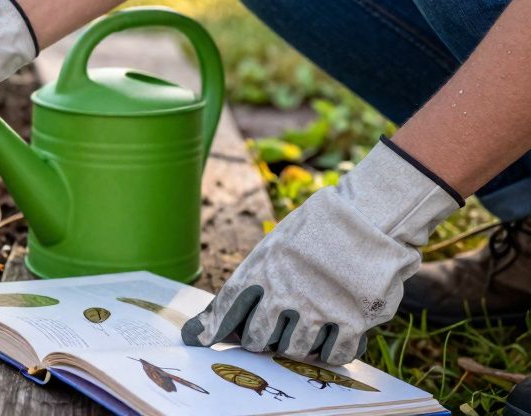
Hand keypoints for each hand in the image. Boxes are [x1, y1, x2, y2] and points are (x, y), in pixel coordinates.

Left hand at [182, 139, 461, 364]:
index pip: (228, 308)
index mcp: (263, 270)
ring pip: (294, 350)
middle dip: (259, 339)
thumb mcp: (275, 245)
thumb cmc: (318, 230)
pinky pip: (334, 354)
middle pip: (259, 338)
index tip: (203, 339)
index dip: (213, 326)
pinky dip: (331, 351)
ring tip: (303, 329)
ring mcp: (319, 310)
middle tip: (267, 333)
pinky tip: (331, 338)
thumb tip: (217, 312)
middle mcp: (287, 294)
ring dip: (296, 344)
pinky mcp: (352, 322)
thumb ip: (252, 278)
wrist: (370, 218)